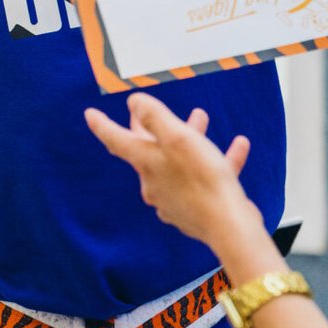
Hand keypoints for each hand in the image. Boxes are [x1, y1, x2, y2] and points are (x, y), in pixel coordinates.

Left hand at [85, 94, 254, 248]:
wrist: (229, 225)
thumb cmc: (204, 179)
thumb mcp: (178, 138)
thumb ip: (154, 117)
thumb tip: (134, 102)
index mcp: (146, 164)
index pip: (116, 141)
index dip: (102, 125)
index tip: (90, 114)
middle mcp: (154, 183)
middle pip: (147, 150)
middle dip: (151, 127)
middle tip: (149, 111)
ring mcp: (174, 199)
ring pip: (178, 162)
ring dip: (189, 139)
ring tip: (201, 118)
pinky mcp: (195, 210)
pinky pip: (203, 179)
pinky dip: (217, 161)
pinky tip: (238, 148)